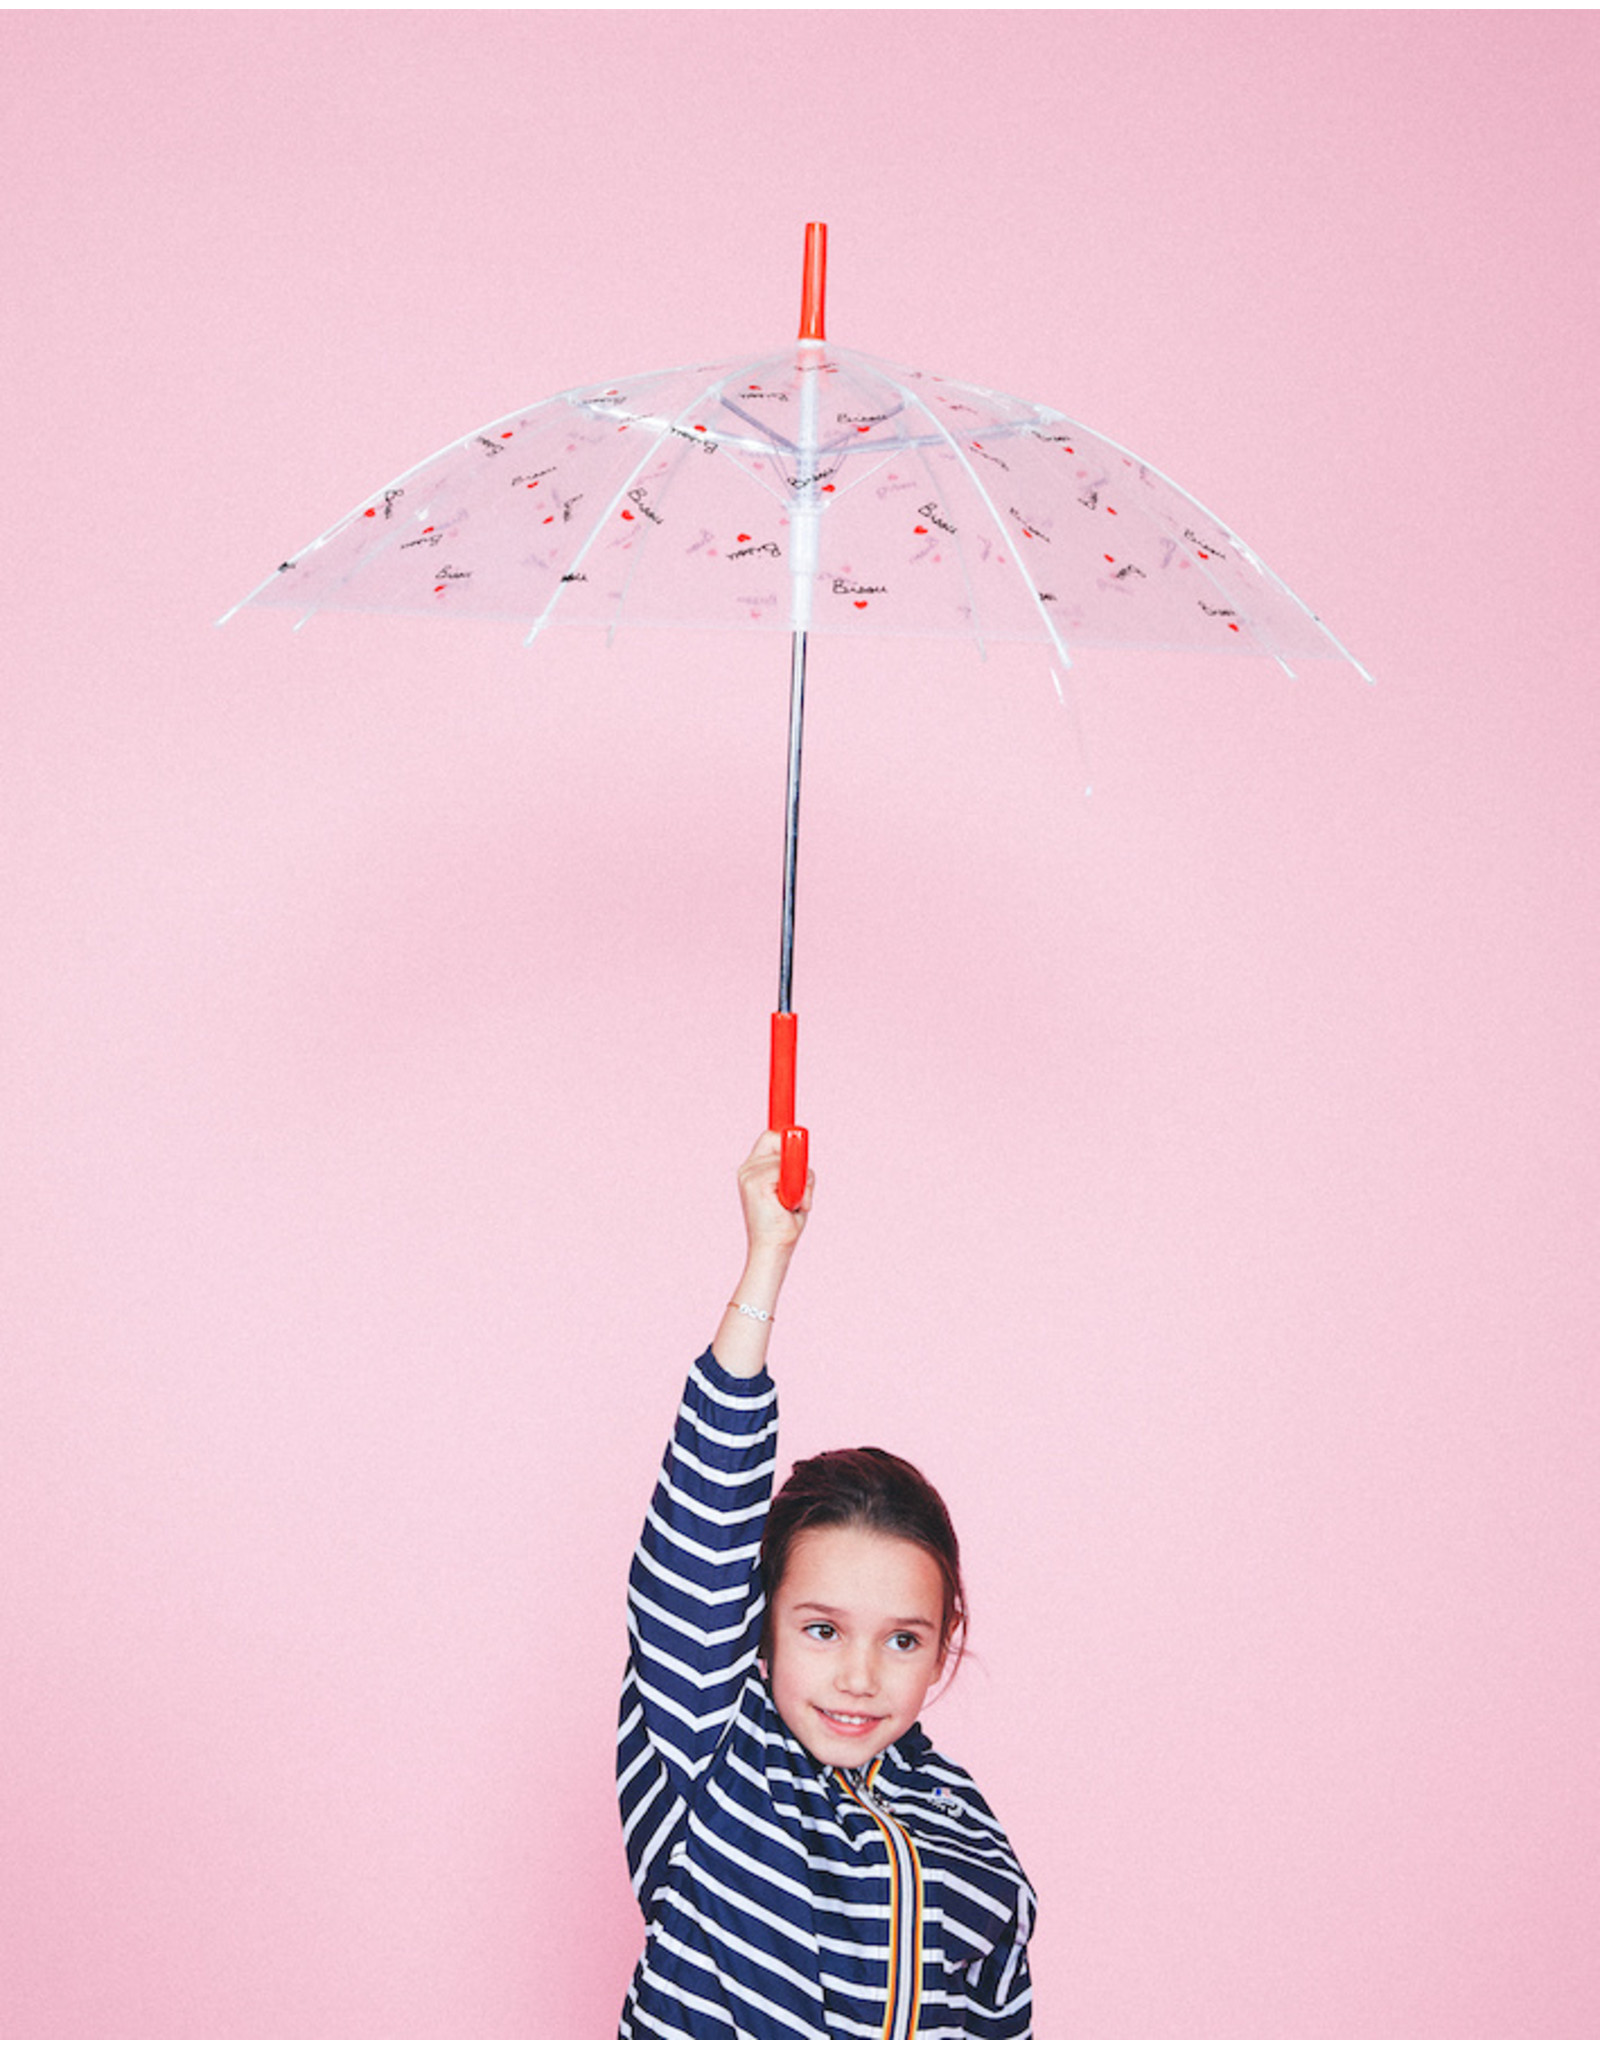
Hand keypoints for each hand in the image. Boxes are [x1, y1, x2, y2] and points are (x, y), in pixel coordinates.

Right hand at [737, 1130, 814, 1256]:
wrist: (772, 1250)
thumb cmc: (784, 1225)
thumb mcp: (792, 1191)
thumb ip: (795, 1172)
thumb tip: (803, 1155)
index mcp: (753, 1170)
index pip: (769, 1139)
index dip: (783, 1134)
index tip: (796, 1130)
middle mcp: (747, 1169)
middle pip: (777, 1138)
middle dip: (797, 1158)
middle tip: (802, 1185)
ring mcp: (749, 1175)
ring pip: (787, 1158)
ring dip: (803, 1180)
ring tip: (798, 1204)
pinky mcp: (754, 1183)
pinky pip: (786, 1171)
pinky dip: (799, 1187)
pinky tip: (792, 1206)